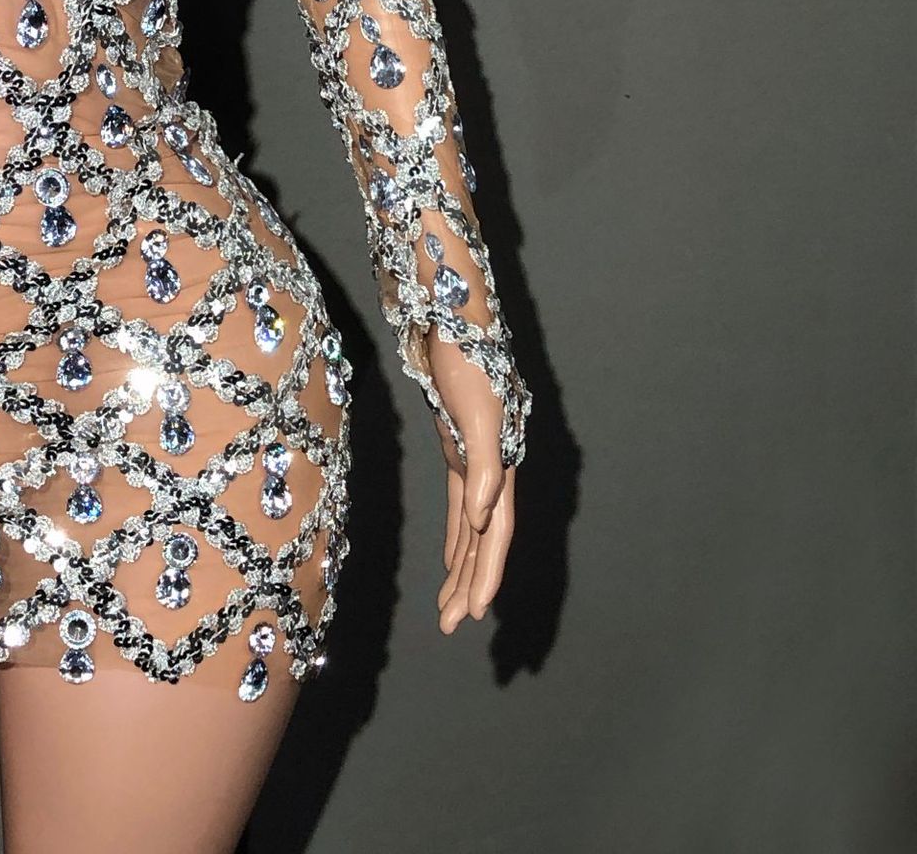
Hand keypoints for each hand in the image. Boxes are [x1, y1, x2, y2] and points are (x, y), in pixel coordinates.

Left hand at [427, 334, 514, 633]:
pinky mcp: (460, 450)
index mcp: (501, 469)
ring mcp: (477, 462)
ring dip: (461, 568)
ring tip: (448, 609)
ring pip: (471, 529)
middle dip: (470, 584)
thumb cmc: (467, 366)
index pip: (495, 534)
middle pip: (483, 541)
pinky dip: (457, 536)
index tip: (475, 612)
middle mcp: (493, 472)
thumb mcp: (476, 417)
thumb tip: (484, 518)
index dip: (486, 572)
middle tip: (451, 626)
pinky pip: (461, 507)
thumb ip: (484, 468)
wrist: (453, 323)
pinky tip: (451, 560)